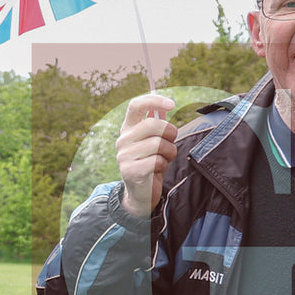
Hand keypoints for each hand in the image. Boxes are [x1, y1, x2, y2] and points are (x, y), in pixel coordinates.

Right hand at [116, 94, 177, 216]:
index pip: (135, 105)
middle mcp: (122, 140)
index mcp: (127, 128)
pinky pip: (157, 160)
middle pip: (153, 124)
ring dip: (169, 152)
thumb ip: (157, 123)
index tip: (172, 104)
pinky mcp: (130, 171)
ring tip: (164, 159)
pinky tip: (157, 170)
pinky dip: (163, 165)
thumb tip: (165, 106)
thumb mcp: (153, 141)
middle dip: (170, 132)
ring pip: (158, 143)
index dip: (154, 100)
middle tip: (172, 142)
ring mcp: (124, 156)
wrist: (141, 194)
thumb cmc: (150, 163)